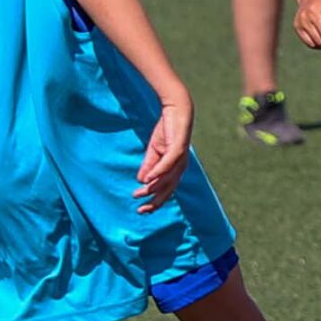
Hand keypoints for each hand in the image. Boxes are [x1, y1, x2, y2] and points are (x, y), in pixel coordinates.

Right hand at [134, 94, 192, 211]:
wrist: (176, 110)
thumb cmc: (167, 130)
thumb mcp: (154, 150)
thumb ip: (148, 165)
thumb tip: (141, 181)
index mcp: (175, 169)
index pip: (166, 191)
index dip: (154, 201)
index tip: (141, 210)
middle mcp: (180, 167)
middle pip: (168, 190)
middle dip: (155, 201)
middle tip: (141, 210)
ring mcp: (181, 158)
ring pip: (167, 179)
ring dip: (152, 188)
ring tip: (139, 193)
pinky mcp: (178, 148)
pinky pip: (168, 163)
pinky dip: (158, 172)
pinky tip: (148, 179)